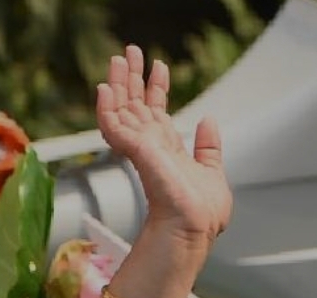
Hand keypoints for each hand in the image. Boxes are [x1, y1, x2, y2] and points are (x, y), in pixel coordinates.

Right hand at [96, 45, 231, 245]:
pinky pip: (113, 126)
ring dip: (118, 83)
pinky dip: (106, 107)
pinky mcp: (135, 151)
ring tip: (118, 58)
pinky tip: (103, 88)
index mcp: (167, 149)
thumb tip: (208, 123)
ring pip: (122, 109)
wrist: (194, 227)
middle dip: (132, 77)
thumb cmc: (201, 214)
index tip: (159, 66)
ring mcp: (141, 149)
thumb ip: (208, 148)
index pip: (157, 111)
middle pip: (135, 104)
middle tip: (130, 51)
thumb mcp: (212, 172)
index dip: (157, 88)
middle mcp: (151, 146)